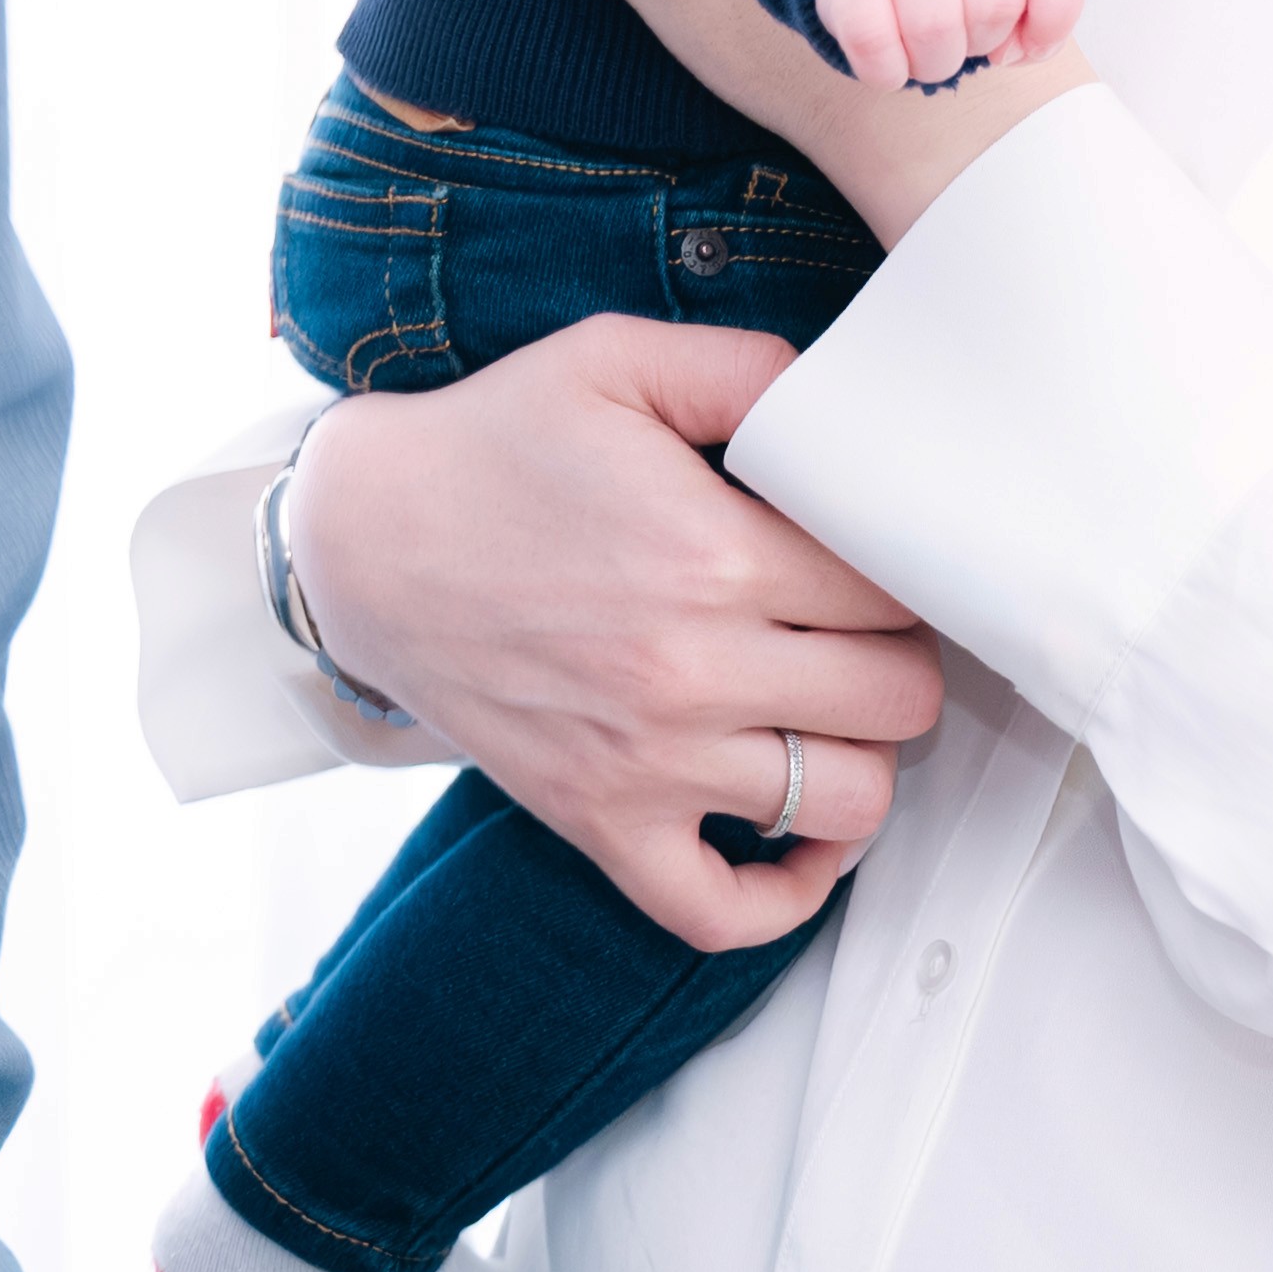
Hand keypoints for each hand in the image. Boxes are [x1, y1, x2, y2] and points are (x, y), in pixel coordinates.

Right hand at [281, 317, 944, 950]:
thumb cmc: (496, 444)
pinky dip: (788, 892)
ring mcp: (648, 765)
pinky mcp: (602, 825)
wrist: (365, 542)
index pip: (896, 589)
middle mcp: (692, 672)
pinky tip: (800, 831)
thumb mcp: (617, 358)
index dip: (907, 566)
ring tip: (832, 707)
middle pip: (900, 701)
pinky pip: (726, 913)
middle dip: (902, 656)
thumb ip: (748, 368)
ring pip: (848, 803)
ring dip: (863, 756)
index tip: (878, 550)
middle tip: (863, 625)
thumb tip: (843, 403)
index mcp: (712, 552)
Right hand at [810, 0, 1085, 88]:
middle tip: (964, 36)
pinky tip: (891, 62)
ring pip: (935, 26)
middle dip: (985, 43)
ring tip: (929, 50)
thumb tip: (1016, 51)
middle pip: (995, 5)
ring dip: (936, 64)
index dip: (1052, 23)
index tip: (1024, 41)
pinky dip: (887, 71)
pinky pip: (871, 41)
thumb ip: (1045, 0)